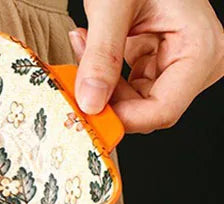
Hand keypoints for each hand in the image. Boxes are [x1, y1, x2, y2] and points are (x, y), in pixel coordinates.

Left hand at [70, 0, 223, 132]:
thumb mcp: (113, 5)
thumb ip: (101, 55)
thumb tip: (90, 102)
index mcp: (202, 48)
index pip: (163, 110)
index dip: (122, 117)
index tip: (86, 108)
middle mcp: (200, 60)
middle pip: (148, 110)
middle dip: (108, 97)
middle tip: (77, 72)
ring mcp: (183, 62)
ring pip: (136, 103)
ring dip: (103, 84)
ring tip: (83, 45)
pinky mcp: (162, 62)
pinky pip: (131, 87)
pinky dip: (106, 75)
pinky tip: (91, 47)